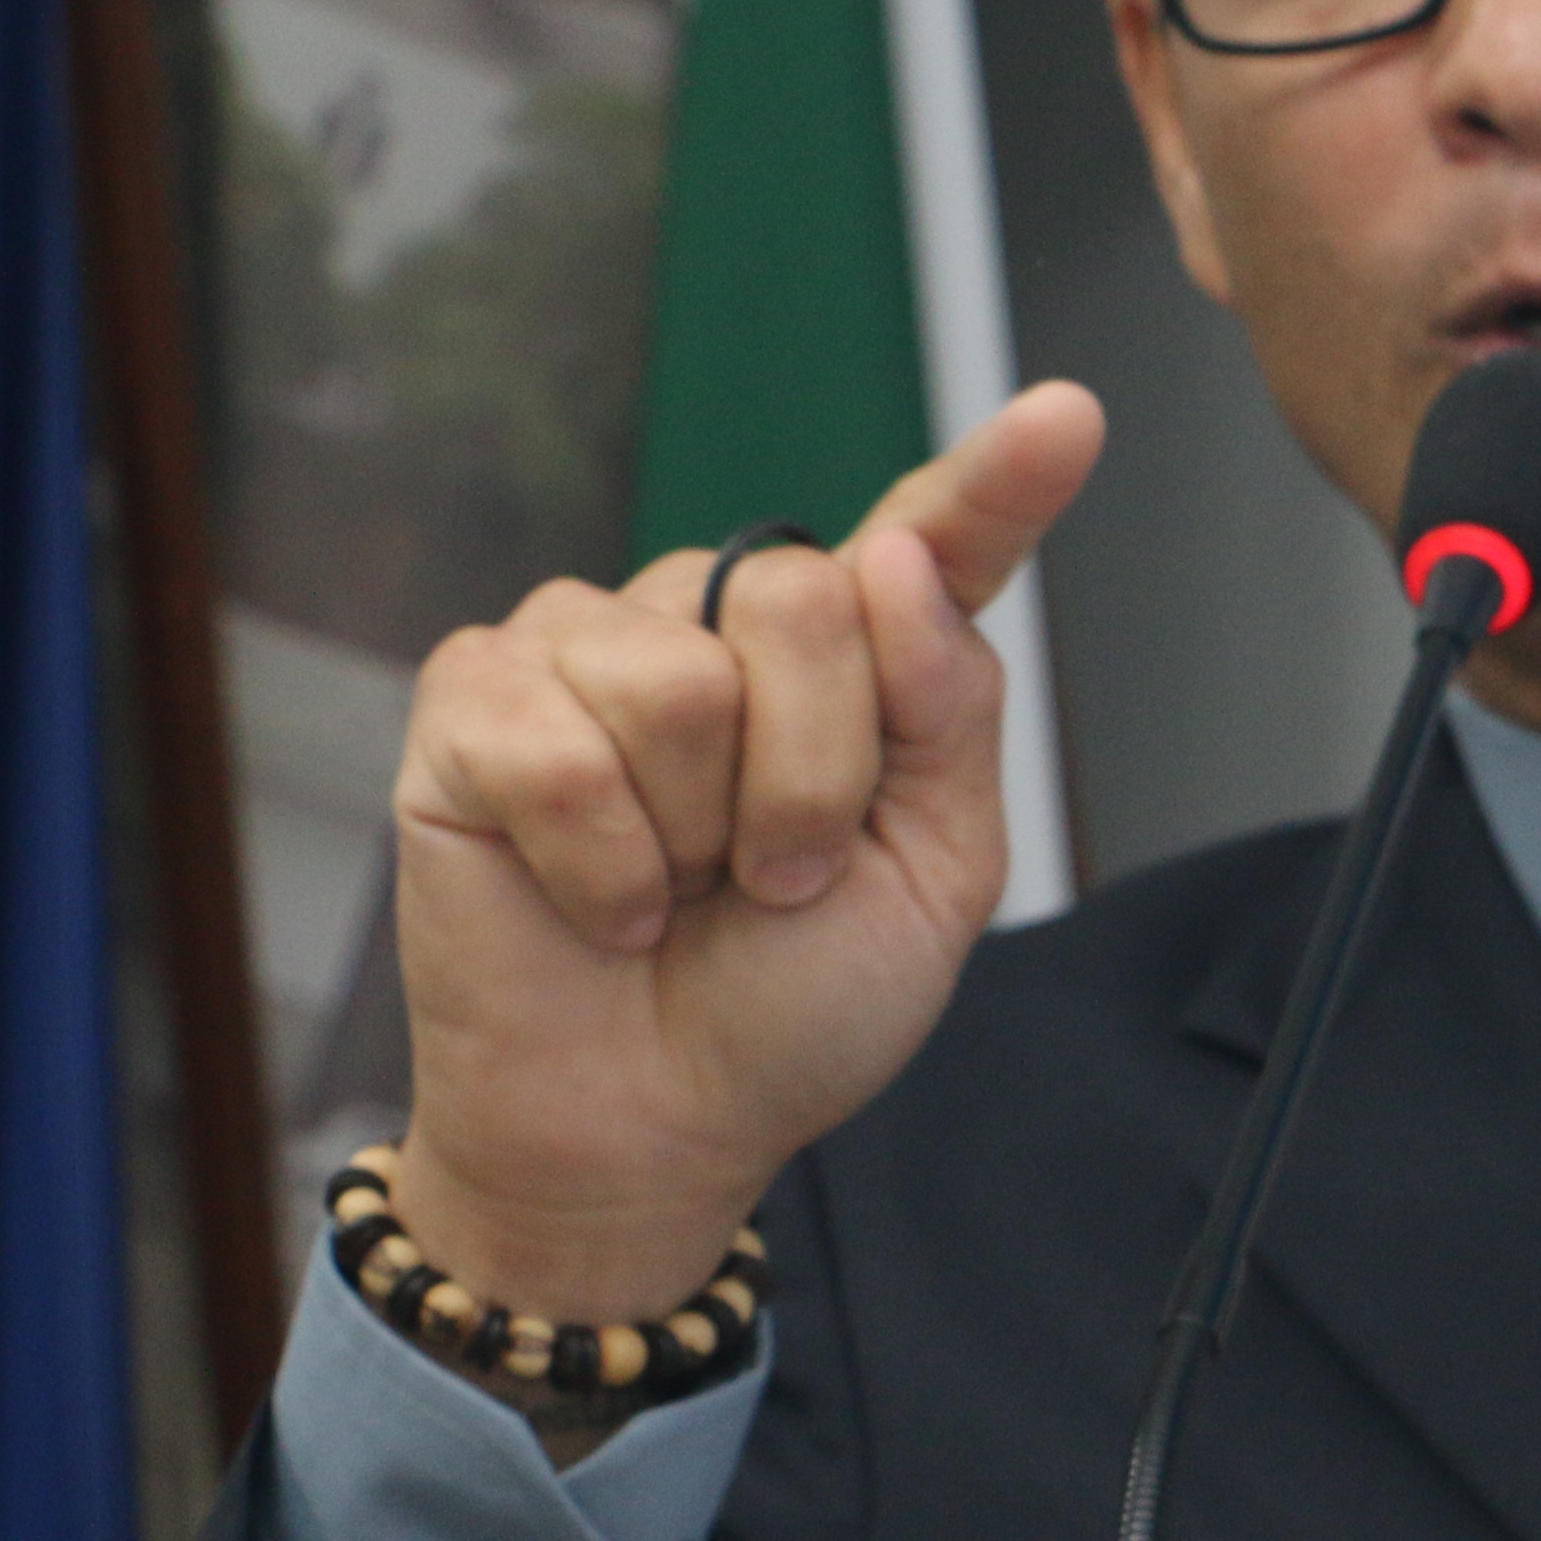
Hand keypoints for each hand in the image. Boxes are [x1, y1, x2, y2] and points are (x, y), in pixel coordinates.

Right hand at [382, 384, 1105, 1324]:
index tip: (1067, 418)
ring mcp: (587, 646)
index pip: (929, 542)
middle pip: (808, 603)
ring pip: (685, 679)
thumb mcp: (934, 875)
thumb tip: (895, 558)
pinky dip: (596, 864)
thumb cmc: (792, 1002)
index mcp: (853, 658)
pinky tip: (592, 900)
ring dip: (700, 833)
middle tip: (771, 877)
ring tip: (676, 888)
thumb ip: (944, 713)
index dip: (998, 480)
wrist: (658, 1121)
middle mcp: (717, 619)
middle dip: (813, 781)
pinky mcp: (472, 703)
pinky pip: (558, 749)